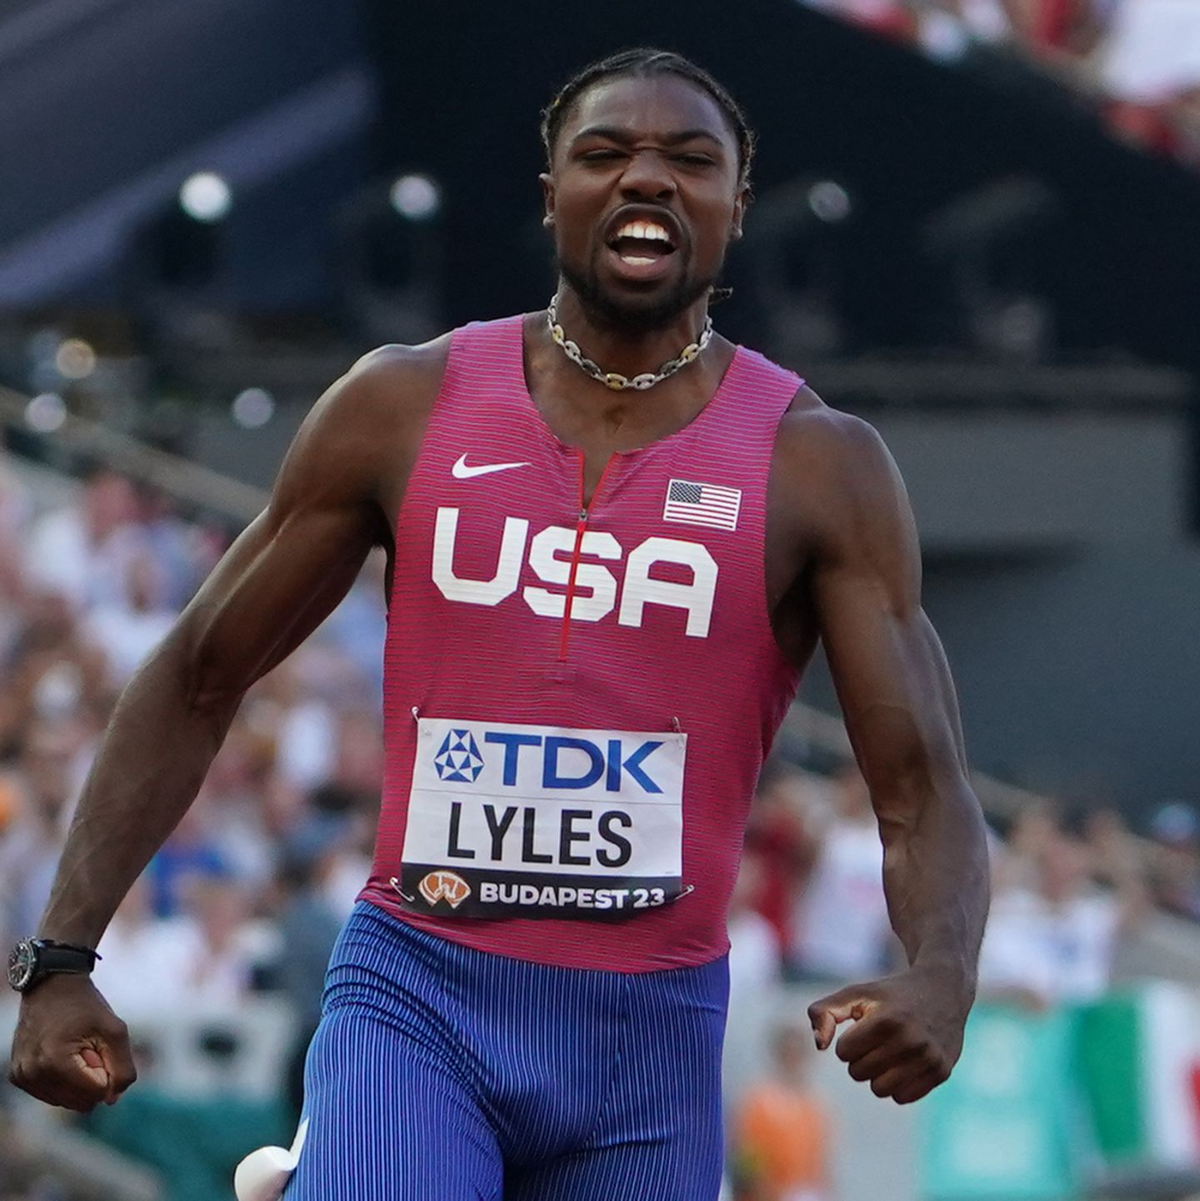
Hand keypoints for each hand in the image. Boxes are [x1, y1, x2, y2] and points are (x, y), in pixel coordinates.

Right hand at [7, 974, 136, 1111]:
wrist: (52, 985)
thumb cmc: (86, 1005)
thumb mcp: (115, 1030)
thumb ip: (122, 1066)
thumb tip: (113, 1099)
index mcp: (55, 1061)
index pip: (95, 1092)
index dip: (108, 1071)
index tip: (100, 1047)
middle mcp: (33, 1073)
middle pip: (79, 1101)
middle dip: (93, 1079)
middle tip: (89, 1048)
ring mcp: (22, 1076)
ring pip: (65, 1101)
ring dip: (78, 1081)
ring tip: (75, 1050)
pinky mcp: (17, 1076)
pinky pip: (50, 1094)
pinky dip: (63, 1081)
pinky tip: (63, 1056)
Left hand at [807, 968, 968, 1103]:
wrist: (943, 989)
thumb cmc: (890, 994)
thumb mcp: (855, 993)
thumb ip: (823, 1012)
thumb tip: (820, 1045)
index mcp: (886, 1020)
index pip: (843, 1053)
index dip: (848, 1040)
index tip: (863, 1026)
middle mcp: (911, 1041)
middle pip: (858, 1073)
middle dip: (860, 1057)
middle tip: (876, 1038)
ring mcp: (929, 1058)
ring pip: (879, 1090)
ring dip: (877, 1074)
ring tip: (888, 1051)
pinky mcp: (942, 1072)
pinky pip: (902, 1097)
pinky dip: (898, 1084)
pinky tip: (906, 1062)